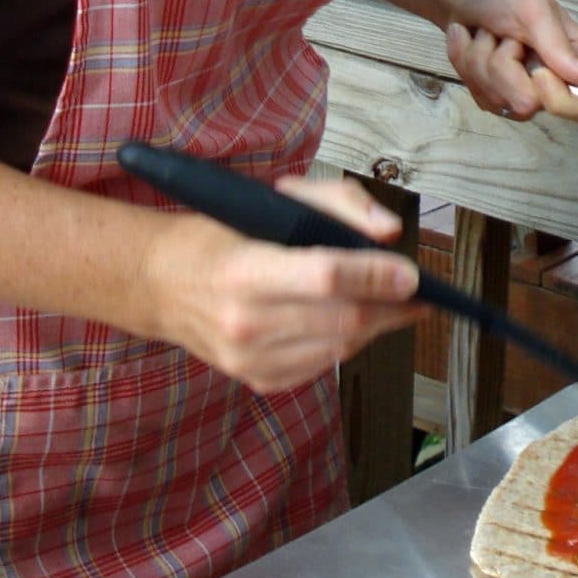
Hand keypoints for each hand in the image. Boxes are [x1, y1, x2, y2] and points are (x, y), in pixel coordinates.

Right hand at [136, 176, 418, 393]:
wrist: (160, 282)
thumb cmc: (223, 231)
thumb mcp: (274, 198)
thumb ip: (336, 204)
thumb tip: (388, 233)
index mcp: (245, 269)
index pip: (326, 276)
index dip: (375, 276)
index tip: (411, 275)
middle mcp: (244, 321)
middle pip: (342, 320)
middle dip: (390, 306)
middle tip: (416, 293)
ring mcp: (248, 359)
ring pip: (340, 348)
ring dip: (376, 327)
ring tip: (393, 305)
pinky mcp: (255, 379)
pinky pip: (322, 366)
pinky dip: (346, 344)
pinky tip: (355, 323)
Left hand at [445, 0, 577, 124]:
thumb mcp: (535, 10)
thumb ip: (558, 45)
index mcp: (577, 64)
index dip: (561, 100)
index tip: (539, 73)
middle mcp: (554, 86)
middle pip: (528, 106)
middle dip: (505, 67)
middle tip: (506, 38)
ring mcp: (521, 95)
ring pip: (496, 100)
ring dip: (481, 59)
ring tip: (488, 35)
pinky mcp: (494, 99)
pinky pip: (477, 95)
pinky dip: (466, 62)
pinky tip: (473, 43)